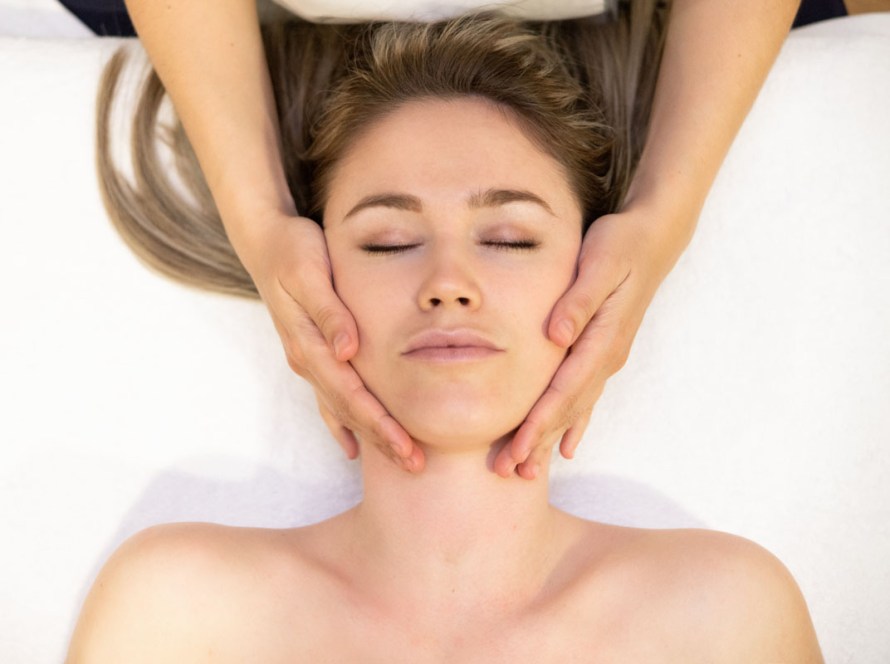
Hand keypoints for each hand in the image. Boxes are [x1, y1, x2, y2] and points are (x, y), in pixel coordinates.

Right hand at [238, 211, 424, 471]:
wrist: (266, 242)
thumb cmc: (294, 251)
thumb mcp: (311, 274)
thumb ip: (330, 313)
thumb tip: (347, 351)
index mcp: (310, 345)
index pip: (351, 396)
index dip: (380, 425)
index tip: (407, 448)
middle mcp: (307, 360)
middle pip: (349, 411)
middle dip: (382, 440)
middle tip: (415, 465)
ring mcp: (307, 360)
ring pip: (341, 409)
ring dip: (369, 436)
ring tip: (398, 459)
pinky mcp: (310, 354)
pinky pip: (328, 398)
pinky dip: (342, 424)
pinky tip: (354, 445)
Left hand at [493, 199, 693, 478]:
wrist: (652, 239)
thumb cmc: (621, 246)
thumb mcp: (598, 264)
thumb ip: (578, 301)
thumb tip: (556, 336)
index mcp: (602, 338)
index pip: (565, 390)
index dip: (540, 422)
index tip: (517, 449)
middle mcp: (606, 356)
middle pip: (568, 409)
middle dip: (538, 442)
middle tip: (510, 472)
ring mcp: (607, 358)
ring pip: (575, 409)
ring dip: (550, 439)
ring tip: (527, 470)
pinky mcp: (604, 352)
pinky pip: (586, 397)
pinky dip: (573, 424)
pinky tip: (563, 446)